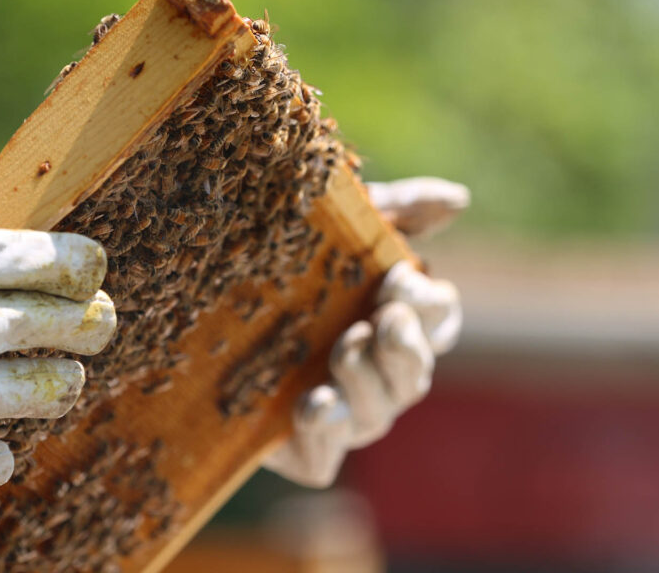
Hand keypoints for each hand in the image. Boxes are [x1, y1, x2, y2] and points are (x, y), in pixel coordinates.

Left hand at [263, 177, 465, 486]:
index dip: (428, 305)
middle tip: (384, 321)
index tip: (398, 280)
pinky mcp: (299, 445)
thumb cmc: (287, 258)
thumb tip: (457, 201)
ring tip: (344, 350)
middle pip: (414, 373)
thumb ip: (398, 210)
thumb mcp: (339, 221)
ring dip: (366, 383)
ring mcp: (343, 413)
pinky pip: (326, 457)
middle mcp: (376, 372)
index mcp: (395, 320)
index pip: (436, 320)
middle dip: (406, 348)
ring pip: (377, 415)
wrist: (201, 302)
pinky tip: (314, 403)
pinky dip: (325, 434)